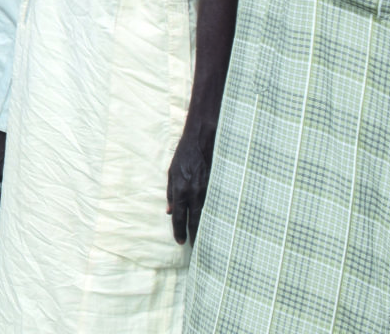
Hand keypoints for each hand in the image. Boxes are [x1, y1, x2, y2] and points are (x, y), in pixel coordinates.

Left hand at [166, 120, 215, 244]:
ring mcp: (209, 190)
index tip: (181, 242)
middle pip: (195, 221)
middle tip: (197, 250)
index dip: (179, 231)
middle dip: (196, 236)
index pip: (179, 217)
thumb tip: (168, 212)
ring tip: (209, 243)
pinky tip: (221, 225)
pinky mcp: (220, 187)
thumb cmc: (184, 156)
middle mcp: (195, 193)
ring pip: (209, 216)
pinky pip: (219, 206)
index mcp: (181, 190)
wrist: (202, 140)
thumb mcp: (171, 173)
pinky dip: (218, 216)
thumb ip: (170, 193)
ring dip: (208, 229)